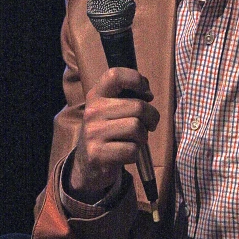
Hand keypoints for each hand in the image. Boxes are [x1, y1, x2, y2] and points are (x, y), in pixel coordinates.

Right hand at [68, 67, 158, 201]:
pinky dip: (135, 154)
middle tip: (147, 125)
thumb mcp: (111, 108)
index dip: (136, 79)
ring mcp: (93, 133)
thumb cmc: (109, 131)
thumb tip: (147, 95)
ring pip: (137, 128)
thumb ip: (128, 96)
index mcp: (96, 95)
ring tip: (134, 139)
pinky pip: (132, 150)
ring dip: (143, 137)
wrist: (88, 164)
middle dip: (151, 117)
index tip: (146, 94)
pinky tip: (126, 153)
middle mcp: (92, 111)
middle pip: (138, 107)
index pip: (115, 75)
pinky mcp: (97, 154)